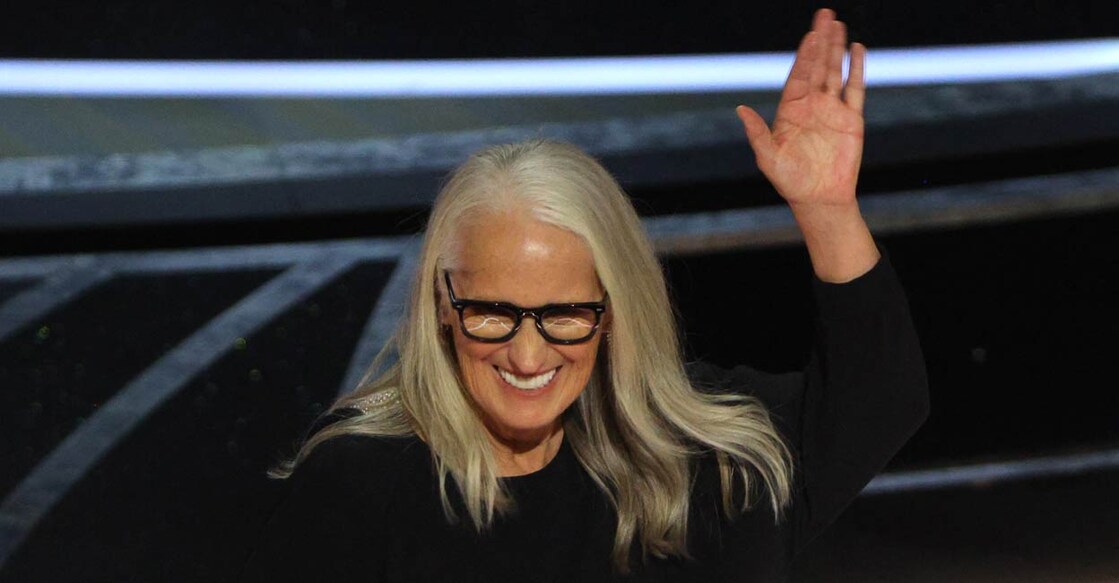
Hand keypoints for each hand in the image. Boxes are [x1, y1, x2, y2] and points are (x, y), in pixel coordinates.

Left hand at [736, 8, 865, 210]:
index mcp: (790, 110)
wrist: (819, 198)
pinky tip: (857, 49)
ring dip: (837, 49)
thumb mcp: (768, 158)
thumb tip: (741, 110)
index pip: (798, 76)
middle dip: (821, 42)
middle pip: (817, 67)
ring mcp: (832, 110)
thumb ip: (757, 133)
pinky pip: (855, 89)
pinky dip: (856, 69)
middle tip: (824, 15)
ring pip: (835, 72)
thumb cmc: (790, 181)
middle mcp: (811, 105)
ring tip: (838, 25)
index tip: (809, 34)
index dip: (804, 55)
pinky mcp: (851, 119)